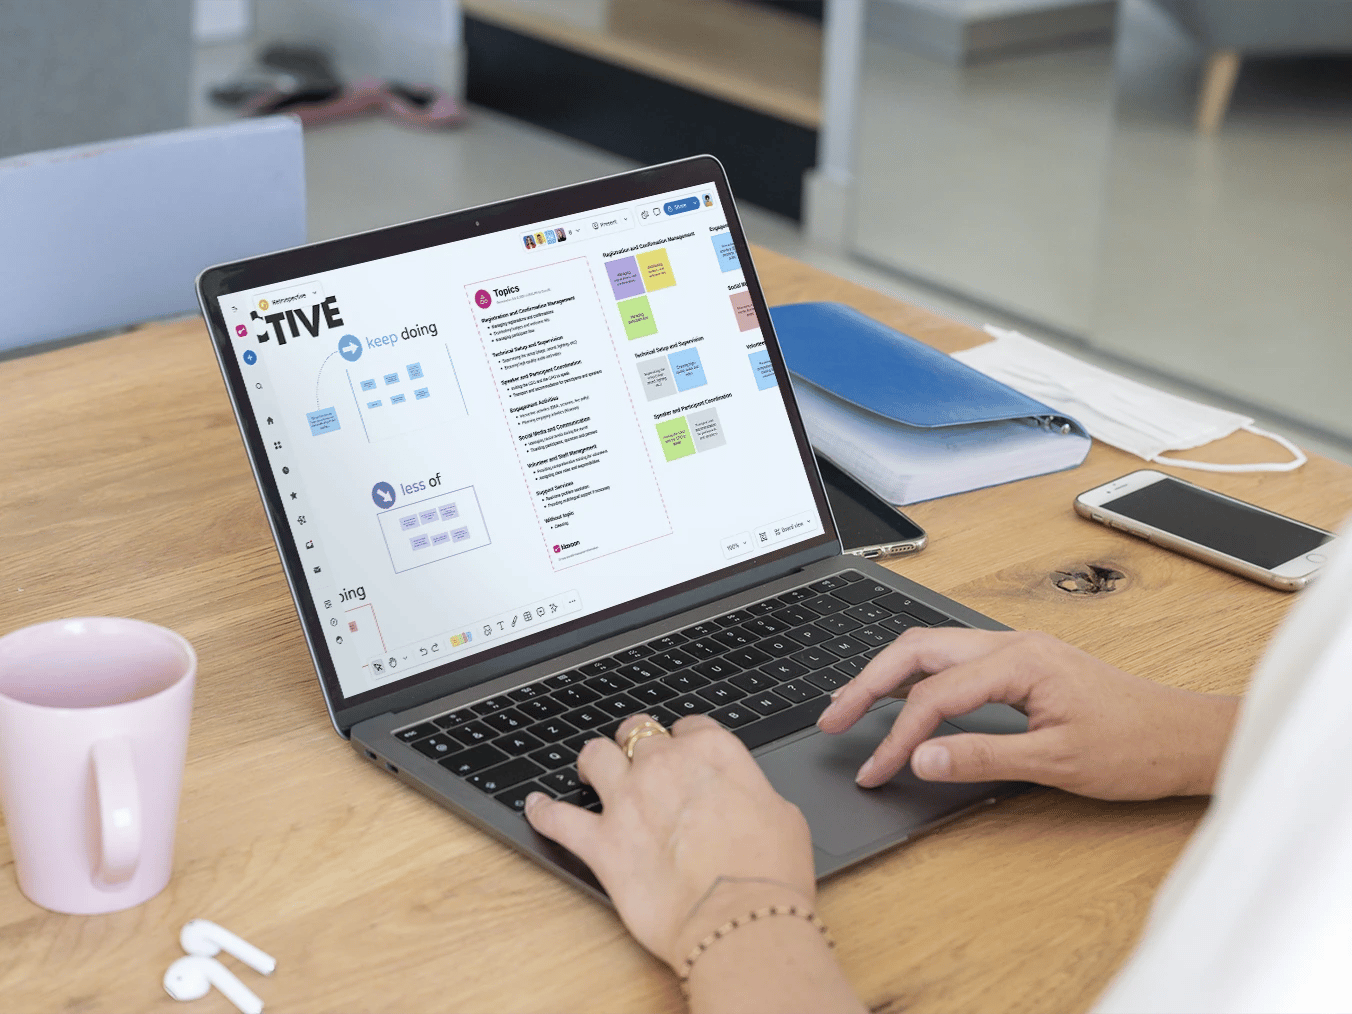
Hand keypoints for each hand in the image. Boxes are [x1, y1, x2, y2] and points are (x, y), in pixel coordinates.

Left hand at [523, 714, 816, 969]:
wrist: (740, 919)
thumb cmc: (770, 873)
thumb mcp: (784, 816)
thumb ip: (754, 794)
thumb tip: (747, 801)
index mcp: (713, 753)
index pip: (691, 726)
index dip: (685, 738)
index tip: (684, 750)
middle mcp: (665, 766)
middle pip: (638, 732)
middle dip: (636, 740)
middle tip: (636, 754)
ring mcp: (628, 801)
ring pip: (595, 756)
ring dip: (593, 760)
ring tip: (590, 769)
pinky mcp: (602, 843)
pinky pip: (559, 818)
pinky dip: (544, 811)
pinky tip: (536, 807)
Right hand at [816, 628, 1239, 799]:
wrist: (1185, 736)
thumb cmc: (1134, 747)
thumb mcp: (1056, 763)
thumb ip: (982, 757)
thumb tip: (920, 758)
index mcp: (1018, 661)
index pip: (933, 696)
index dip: (896, 736)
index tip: (875, 771)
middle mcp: (1011, 644)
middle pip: (916, 650)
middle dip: (867, 682)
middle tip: (832, 718)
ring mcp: (1016, 649)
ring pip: (931, 649)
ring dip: (887, 675)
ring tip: (851, 704)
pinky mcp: (1021, 663)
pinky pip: (953, 660)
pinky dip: (916, 677)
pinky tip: (901, 697)